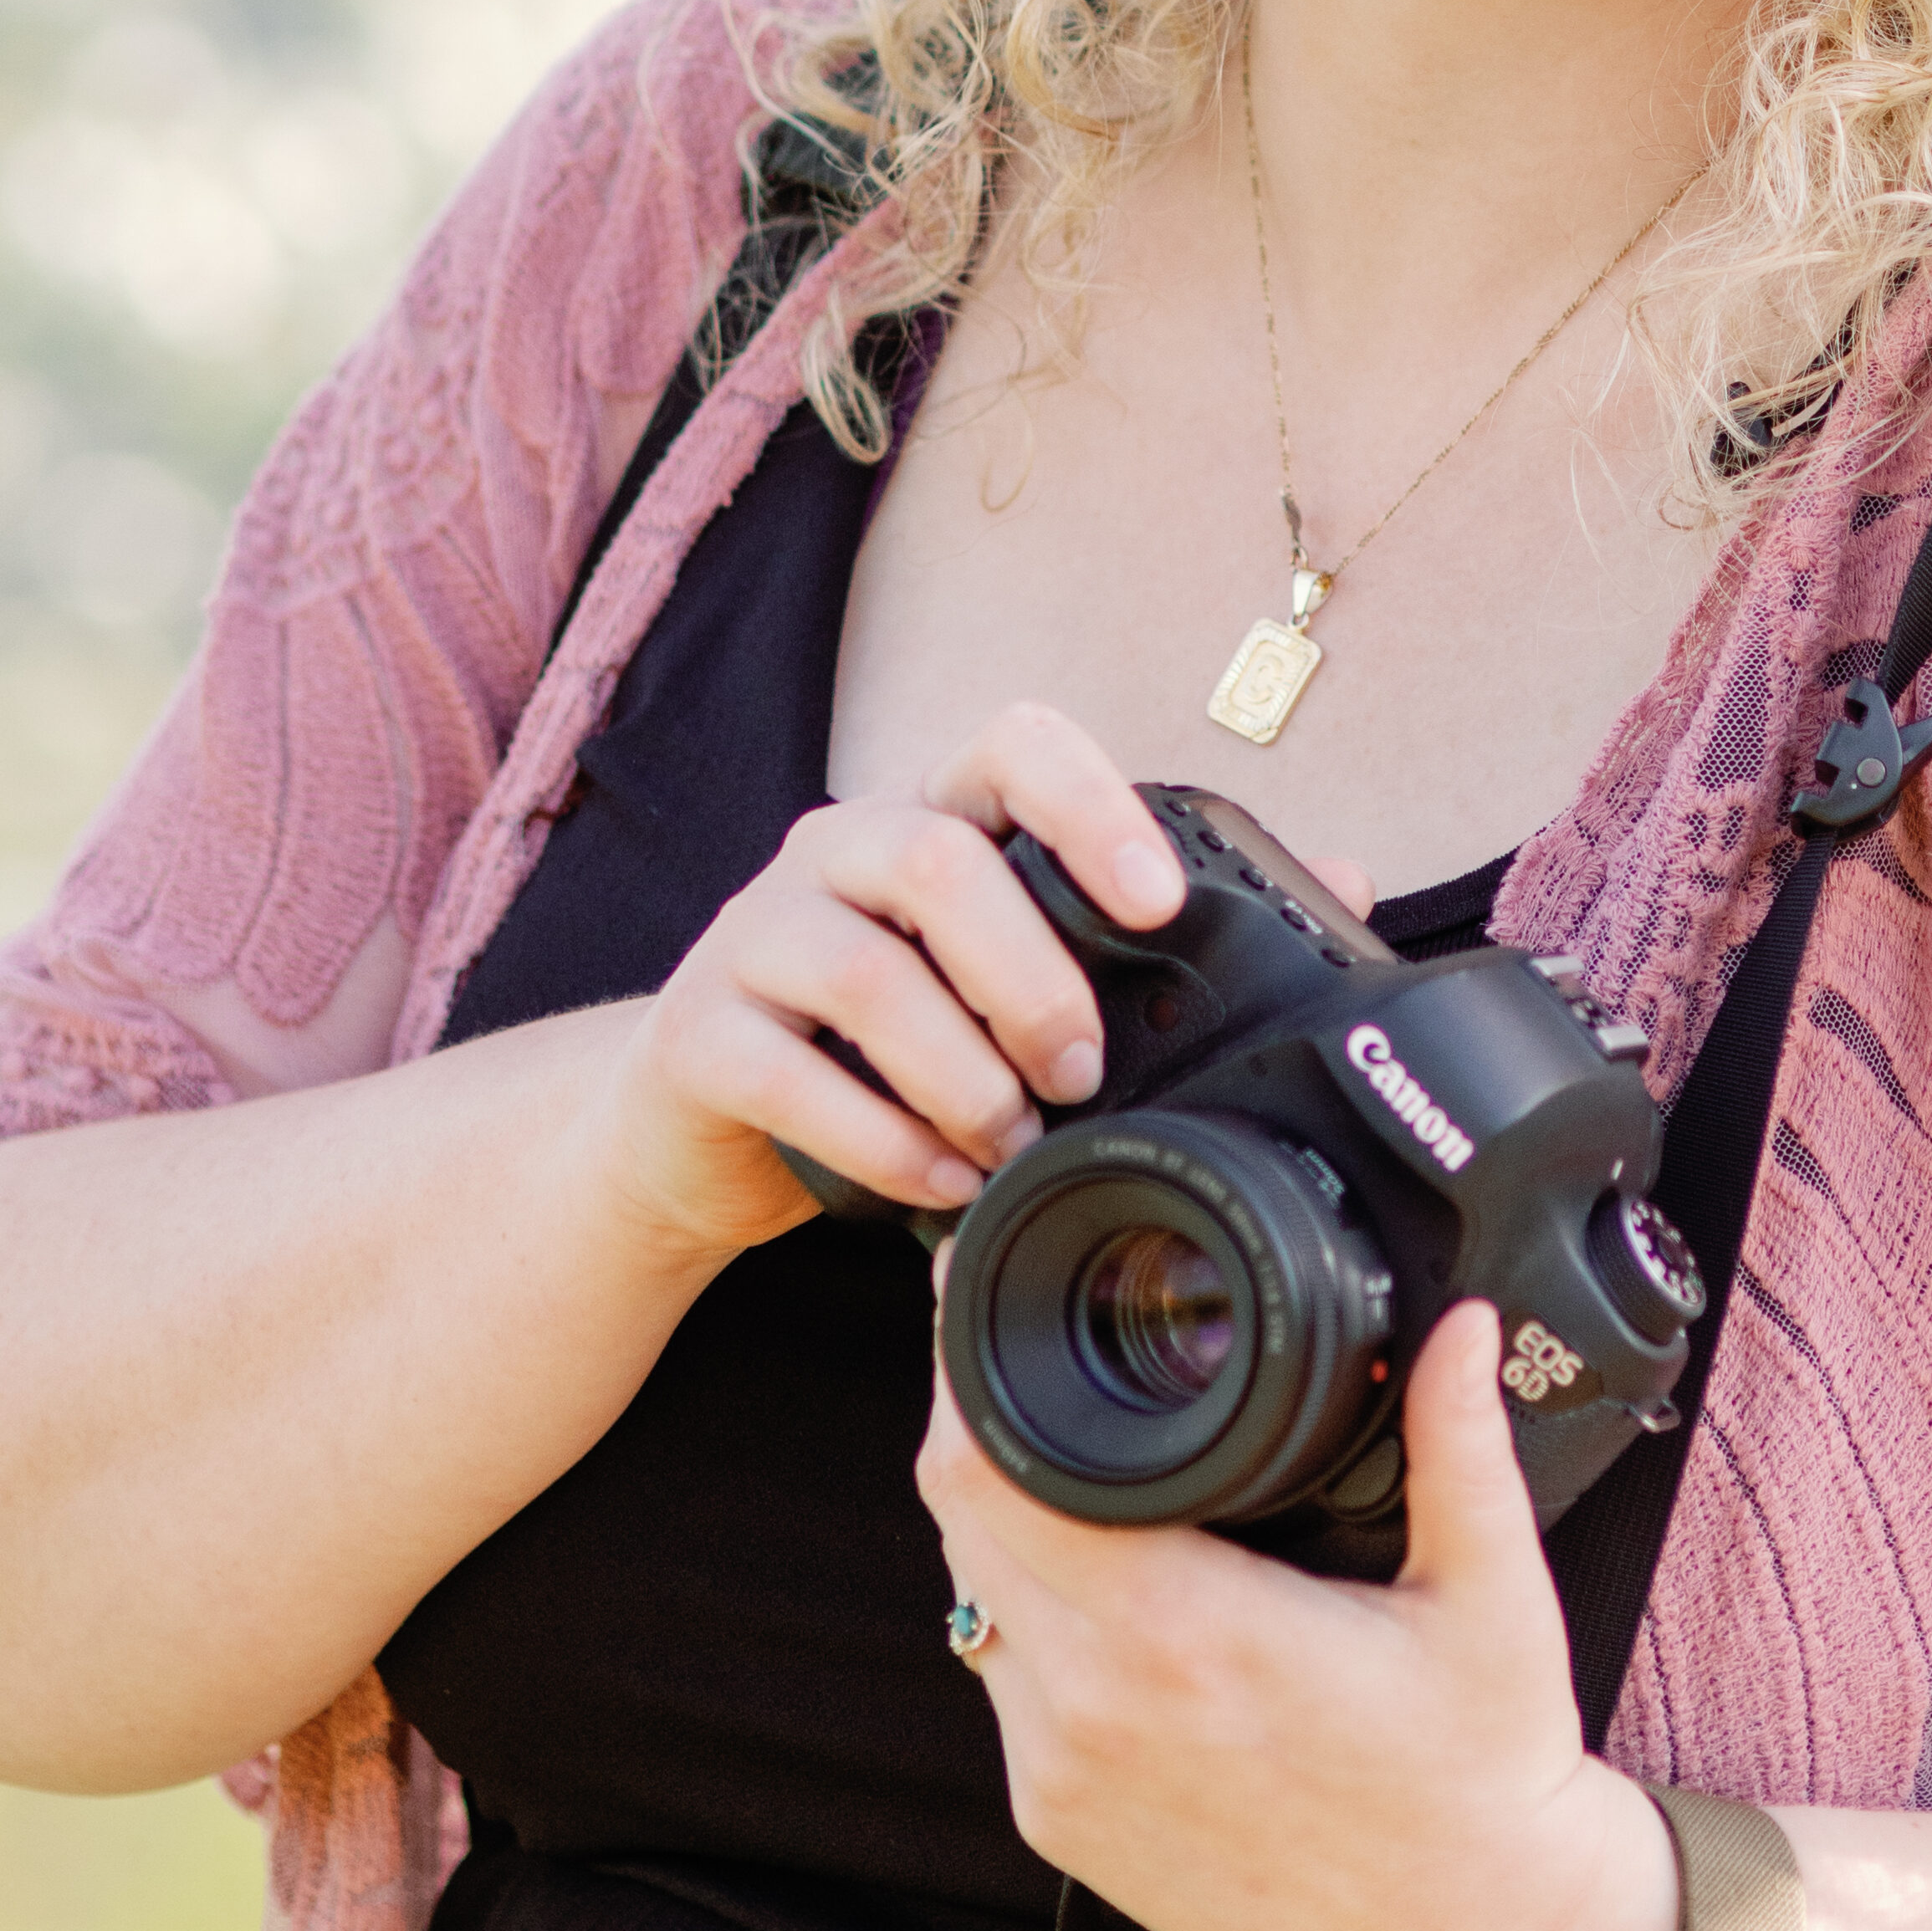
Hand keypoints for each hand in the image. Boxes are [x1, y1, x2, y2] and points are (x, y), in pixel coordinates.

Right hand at [585, 701, 1187, 1264]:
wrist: (705, 1136)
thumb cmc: (877, 1051)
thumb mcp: (978, 987)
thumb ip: (1071, 966)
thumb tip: (1237, 970)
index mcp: (924, 815)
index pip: (1011, 748)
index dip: (1092, 808)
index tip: (1159, 904)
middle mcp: (834, 849)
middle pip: (940, 862)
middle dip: (1032, 981)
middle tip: (1079, 1074)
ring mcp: (753, 934)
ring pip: (869, 974)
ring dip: (964, 1078)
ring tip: (1011, 1143)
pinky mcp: (694, 1035)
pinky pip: (792, 1078)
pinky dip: (888, 1144)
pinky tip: (942, 1182)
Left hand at [921, 1302, 1678, 1930]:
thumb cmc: (1487, 1769)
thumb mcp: (1493, 1590)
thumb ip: (1462, 1439)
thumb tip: (1463, 1319)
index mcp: (1185, 1634)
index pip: (996, 1475)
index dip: (969, 1376)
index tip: (989, 1305)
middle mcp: (1095, 1712)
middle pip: (961, 1521)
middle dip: (978, 1426)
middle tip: (1021, 1351)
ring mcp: (1064, 1781)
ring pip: (970, 1601)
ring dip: (997, 1524)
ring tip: (1065, 1455)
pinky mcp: (1059, 1832)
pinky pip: (1002, 1684)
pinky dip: (1025, 1615)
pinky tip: (1091, 1576)